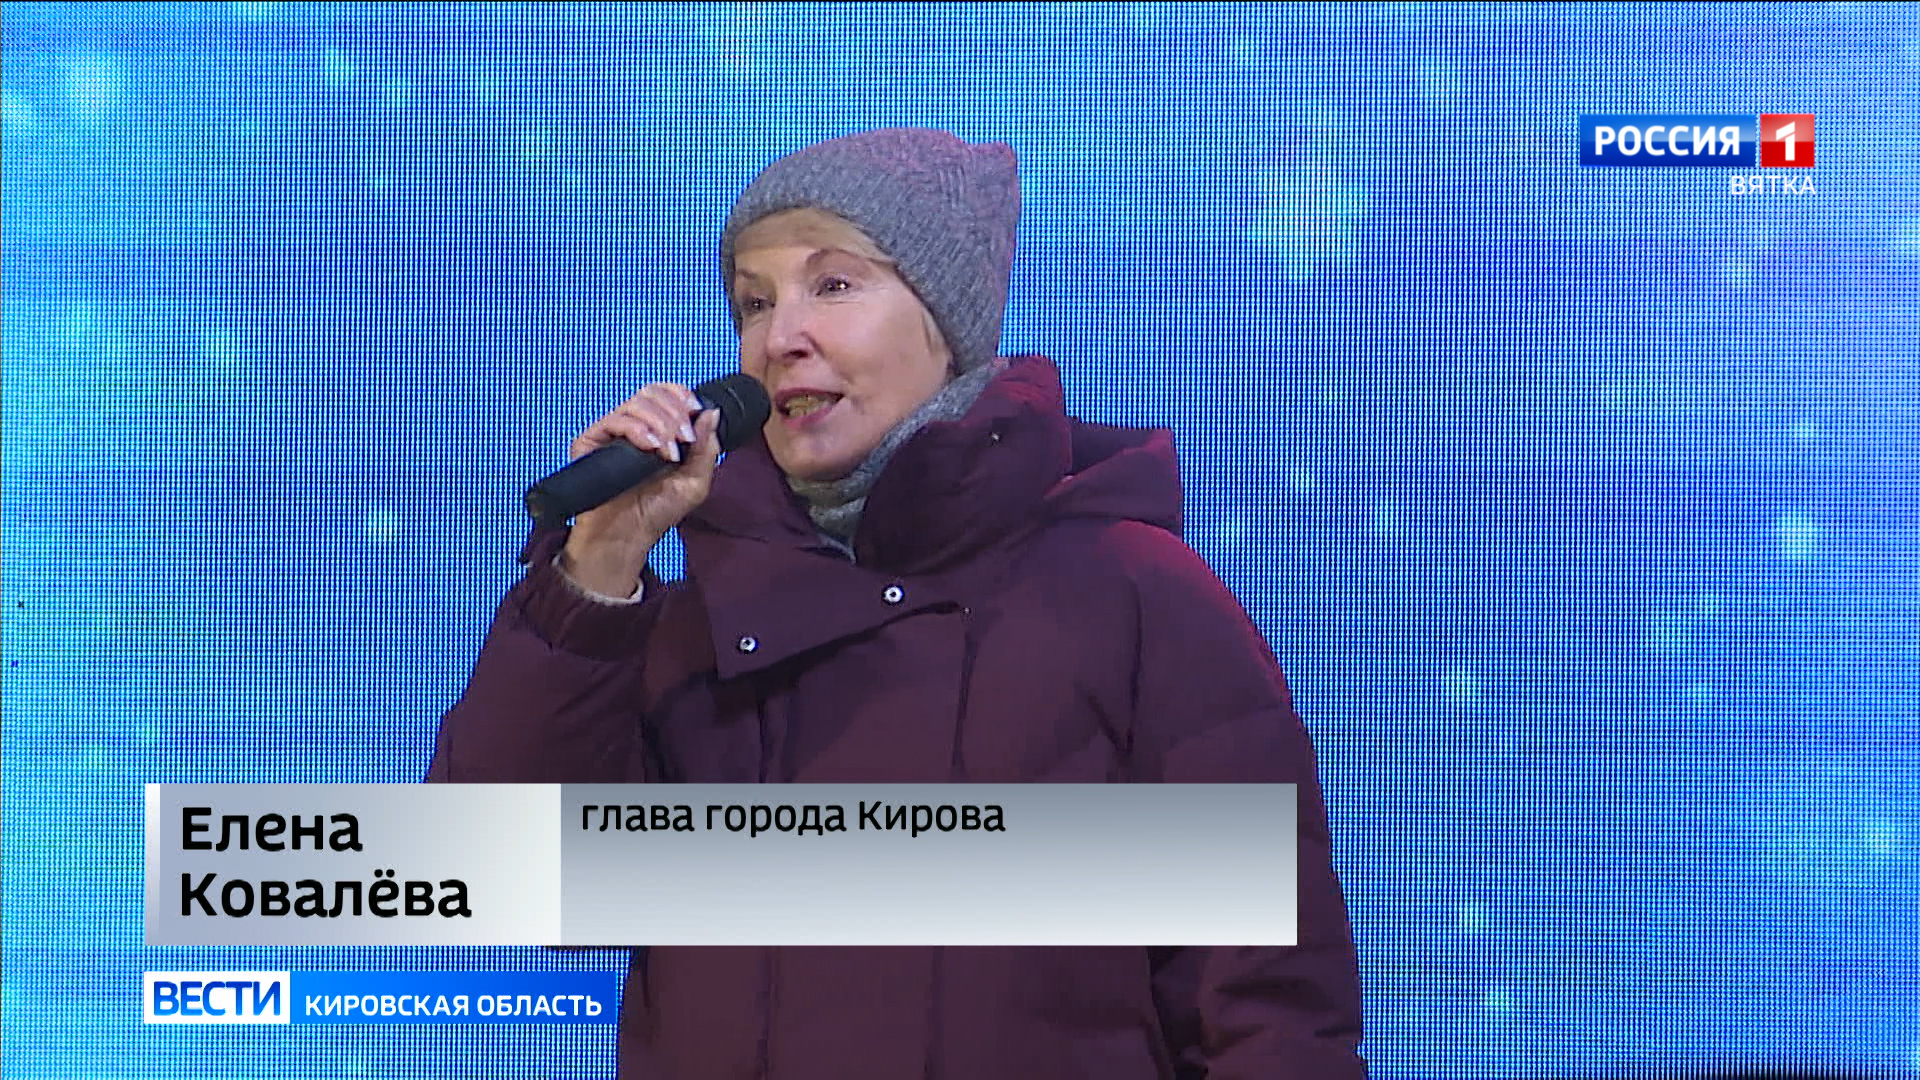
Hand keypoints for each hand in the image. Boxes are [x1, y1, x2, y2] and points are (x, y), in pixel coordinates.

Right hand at [559, 382, 720, 597]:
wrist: (629, 536)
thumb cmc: (659, 511)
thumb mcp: (695, 481)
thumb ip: (706, 447)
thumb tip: (710, 412)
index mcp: (658, 429)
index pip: (666, 393)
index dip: (681, 394)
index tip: (695, 410)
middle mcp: (635, 426)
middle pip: (652, 392)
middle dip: (675, 411)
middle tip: (684, 438)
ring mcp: (612, 432)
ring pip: (636, 403)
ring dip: (660, 422)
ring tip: (669, 452)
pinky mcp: (591, 441)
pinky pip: (614, 420)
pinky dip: (638, 429)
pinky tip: (651, 448)